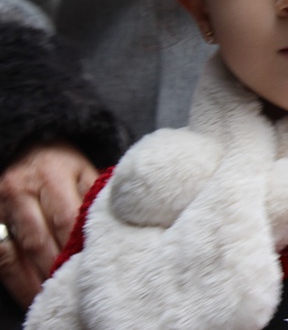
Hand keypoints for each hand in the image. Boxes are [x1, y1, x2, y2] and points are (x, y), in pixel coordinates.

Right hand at [0, 142, 97, 306]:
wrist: (23, 147)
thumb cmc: (60, 163)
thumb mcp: (82, 169)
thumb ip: (96, 195)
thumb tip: (120, 225)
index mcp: (52, 176)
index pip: (67, 218)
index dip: (78, 246)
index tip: (94, 267)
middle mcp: (21, 192)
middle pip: (40, 240)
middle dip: (57, 268)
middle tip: (77, 289)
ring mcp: (2, 209)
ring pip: (16, 252)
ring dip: (36, 279)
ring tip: (56, 297)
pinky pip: (2, 257)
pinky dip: (17, 279)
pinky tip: (33, 293)